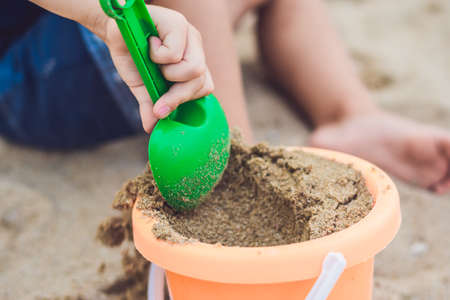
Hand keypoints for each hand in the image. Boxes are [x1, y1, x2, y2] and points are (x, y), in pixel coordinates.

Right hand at [104, 5, 213, 132]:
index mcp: (193, 62)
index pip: (204, 87)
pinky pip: (175, 53)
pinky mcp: (178, 23)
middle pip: (202, 81)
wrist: (114, 30)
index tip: (160, 110)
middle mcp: (196, 48)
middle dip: (176, 94)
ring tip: (153, 61)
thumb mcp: (141, 85)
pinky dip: (158, 56)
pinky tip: (150, 44)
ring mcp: (190, 35)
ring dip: (168, 73)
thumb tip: (150, 127)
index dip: (183, 100)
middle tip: (156, 89)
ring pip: (195, 69)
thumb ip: (149, 104)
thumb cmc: (131, 55)